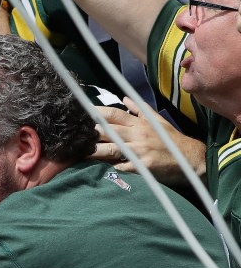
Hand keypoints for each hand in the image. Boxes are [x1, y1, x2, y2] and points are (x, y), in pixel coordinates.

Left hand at [91, 97, 206, 186]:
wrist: (192, 160)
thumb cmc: (172, 141)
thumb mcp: (158, 121)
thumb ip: (140, 109)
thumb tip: (124, 98)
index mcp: (139, 123)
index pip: (113, 114)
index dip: (96, 113)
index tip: (81, 113)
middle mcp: (138, 135)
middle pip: (108, 130)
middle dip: (91, 132)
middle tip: (75, 134)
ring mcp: (140, 151)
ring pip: (112, 148)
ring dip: (95, 151)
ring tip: (81, 152)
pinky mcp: (143, 166)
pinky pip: (122, 167)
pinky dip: (110, 168)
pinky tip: (99, 169)